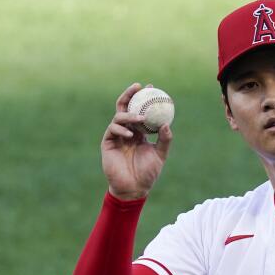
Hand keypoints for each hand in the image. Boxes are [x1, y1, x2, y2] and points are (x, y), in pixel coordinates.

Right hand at [101, 82, 172, 200]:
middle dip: (130, 94)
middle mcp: (127, 131)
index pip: (140, 110)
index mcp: (139, 131)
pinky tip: (131, 134)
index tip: (152, 87)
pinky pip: (113, 130)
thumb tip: (167, 124)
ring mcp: (116, 136)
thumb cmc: (147, 173)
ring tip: (141, 118)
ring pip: (119, 116)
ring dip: (130, 115)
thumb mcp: (160, 155)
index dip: (144, 98)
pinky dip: (122, 129)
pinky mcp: (107, 143)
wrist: (134, 188)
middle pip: (125, 106)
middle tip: (139, 87)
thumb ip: (164, 140)